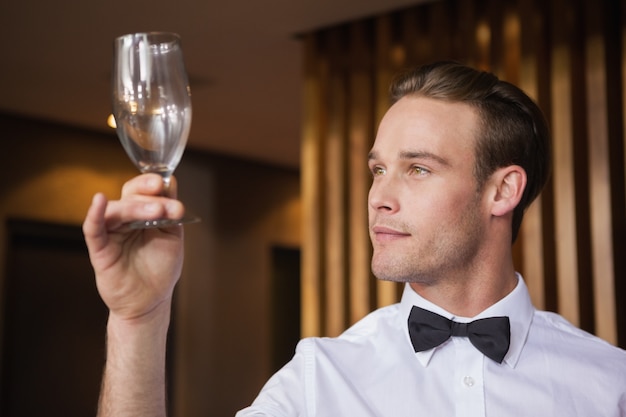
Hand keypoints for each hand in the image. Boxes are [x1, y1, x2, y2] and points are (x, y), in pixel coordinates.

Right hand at [83, 173, 184, 321]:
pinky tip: (99, 201)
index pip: (144, 191)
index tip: (166, 184)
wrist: (151, 301)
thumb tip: (169, 181)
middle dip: (148, 196)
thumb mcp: (172, 236)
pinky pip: (93, 228)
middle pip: (130, 196)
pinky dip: (95, 214)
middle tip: (167, 204)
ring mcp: (112, 233)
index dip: (154, 185)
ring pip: (117, 210)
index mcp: (143, 214)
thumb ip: (170, 212)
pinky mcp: (100, 249)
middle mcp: (125, 220)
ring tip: (157, 211)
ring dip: (136, 207)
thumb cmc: (161, 269)